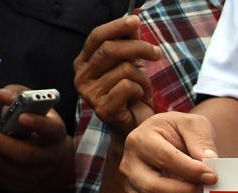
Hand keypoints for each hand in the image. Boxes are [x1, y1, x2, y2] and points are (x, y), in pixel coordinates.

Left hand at [0, 85, 70, 192]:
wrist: (45, 152)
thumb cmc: (34, 123)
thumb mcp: (30, 104)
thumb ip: (16, 95)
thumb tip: (0, 95)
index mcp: (55, 133)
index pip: (51, 130)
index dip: (38, 123)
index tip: (21, 117)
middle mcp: (51, 156)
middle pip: (28, 155)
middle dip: (3, 143)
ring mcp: (39, 173)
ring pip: (12, 169)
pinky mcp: (24, 184)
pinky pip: (5, 179)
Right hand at [74, 14, 158, 136]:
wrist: (136, 127)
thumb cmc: (132, 96)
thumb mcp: (130, 65)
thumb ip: (128, 44)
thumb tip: (132, 22)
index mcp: (84, 63)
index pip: (96, 37)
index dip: (116, 27)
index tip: (136, 21)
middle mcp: (81, 77)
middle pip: (111, 50)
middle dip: (139, 48)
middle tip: (157, 53)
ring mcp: (89, 94)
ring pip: (124, 69)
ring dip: (142, 77)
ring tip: (143, 88)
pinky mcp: (103, 109)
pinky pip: (128, 87)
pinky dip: (140, 90)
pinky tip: (138, 98)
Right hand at [119, 111, 218, 192]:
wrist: (172, 142)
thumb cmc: (181, 133)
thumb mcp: (193, 125)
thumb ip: (201, 139)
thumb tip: (210, 160)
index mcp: (141, 140)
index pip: (164, 158)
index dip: (190, 170)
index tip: (212, 176)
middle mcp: (130, 165)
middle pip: (153, 188)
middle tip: (206, 190)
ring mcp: (132, 187)